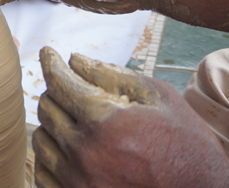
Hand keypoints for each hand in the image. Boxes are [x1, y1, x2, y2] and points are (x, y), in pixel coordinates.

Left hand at [33, 47, 228, 187]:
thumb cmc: (187, 144)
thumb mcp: (159, 97)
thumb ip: (112, 74)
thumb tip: (74, 60)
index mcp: (104, 122)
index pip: (59, 83)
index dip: (51, 63)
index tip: (48, 53)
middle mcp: (84, 154)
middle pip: (46, 109)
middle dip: (57, 92)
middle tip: (72, 88)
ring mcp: (78, 184)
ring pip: (41, 140)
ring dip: (53, 124)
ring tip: (77, 120)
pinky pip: (43, 174)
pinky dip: (52, 157)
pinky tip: (71, 149)